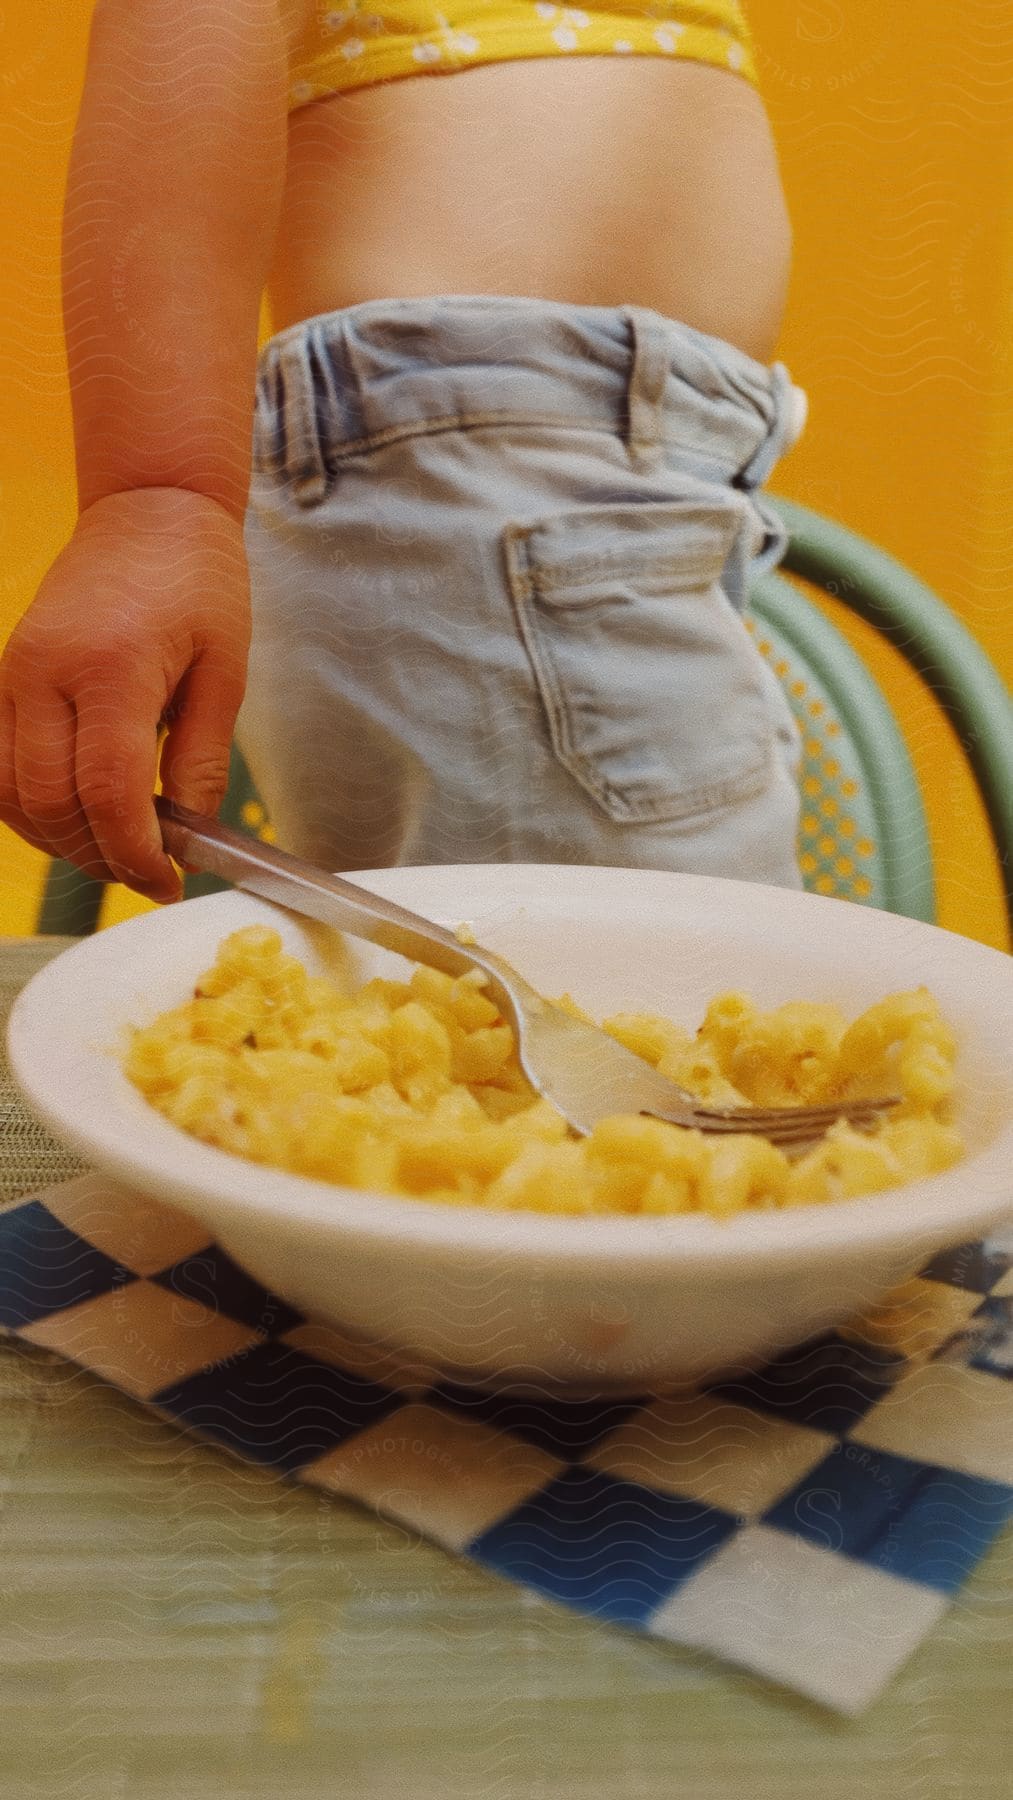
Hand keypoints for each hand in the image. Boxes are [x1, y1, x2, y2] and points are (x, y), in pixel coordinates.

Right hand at [0, 487, 250, 902]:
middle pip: (49, 804)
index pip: (105, 792)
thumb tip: (193, 836)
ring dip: (59, 840)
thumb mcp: (225, 669)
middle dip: (98, 857)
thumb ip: (201, 757)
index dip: (135, 853)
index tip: (168, 880)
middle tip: (148, 874)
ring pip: (11, 793)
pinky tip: (75, 818)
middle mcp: (45, 672)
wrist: (149, 508)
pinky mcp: (4, 676)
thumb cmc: (197, 580)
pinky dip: (29, 806)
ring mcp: (13, 674)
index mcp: (111, 668)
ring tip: (115, 852)